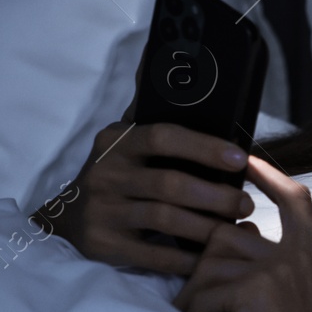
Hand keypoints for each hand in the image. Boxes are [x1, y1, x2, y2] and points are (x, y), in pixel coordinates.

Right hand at [31, 61, 253, 276]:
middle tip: (244, 202)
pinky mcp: (104, 245)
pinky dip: (186, 258)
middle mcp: (106, 174)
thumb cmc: (115, 173)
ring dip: (207, 226)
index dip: (204, 147)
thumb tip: (158, 54)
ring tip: (234, 225)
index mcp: (116, 142)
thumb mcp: (124, 138)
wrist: (67, 218)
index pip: (162, 136)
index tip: (239, 158)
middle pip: (170, 184)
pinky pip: (154, 256)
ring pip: (165, 220)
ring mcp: (102, 211)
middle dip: (215, 195)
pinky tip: (211, 257)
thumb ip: (147, 106)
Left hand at [171, 156, 311, 311]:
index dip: (267, 175)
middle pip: (231, 232)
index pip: (293, 197)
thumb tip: (241, 230)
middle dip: (207, 264)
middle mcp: (300, 254)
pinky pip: (204, 291)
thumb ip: (280, 263)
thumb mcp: (302, 298)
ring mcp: (278, 269)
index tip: (246, 161)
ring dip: (196, 292)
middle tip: (201, 296)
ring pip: (211, 261)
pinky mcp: (254, 290)